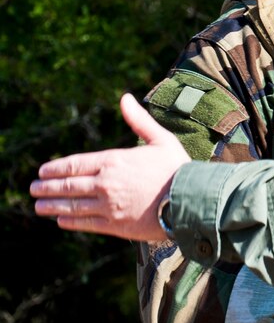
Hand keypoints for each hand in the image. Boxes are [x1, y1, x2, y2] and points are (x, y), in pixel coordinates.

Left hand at [30, 93, 190, 240]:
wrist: (191, 200)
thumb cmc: (178, 168)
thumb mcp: (161, 139)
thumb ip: (139, 120)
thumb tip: (125, 98)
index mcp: (114, 161)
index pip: (74, 164)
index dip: (55, 168)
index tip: (42, 171)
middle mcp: (106, 183)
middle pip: (67, 186)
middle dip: (46, 187)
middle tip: (33, 189)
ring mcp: (108, 206)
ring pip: (71, 206)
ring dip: (51, 206)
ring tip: (39, 206)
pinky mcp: (115, 225)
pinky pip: (85, 223)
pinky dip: (69, 222)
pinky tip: (61, 220)